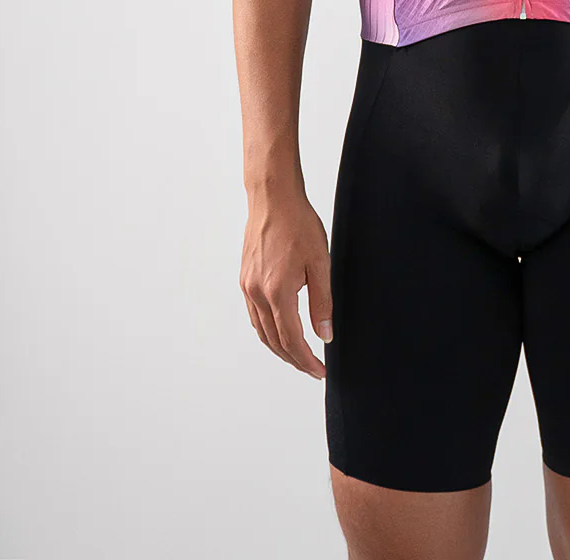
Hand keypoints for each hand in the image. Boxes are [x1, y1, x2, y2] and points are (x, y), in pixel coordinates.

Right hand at [239, 188, 332, 378]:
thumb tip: (325, 334)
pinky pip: (254, 316)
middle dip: (294, 360)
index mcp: (278, 292)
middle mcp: (258, 294)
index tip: (320, 371)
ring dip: (280, 349)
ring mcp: (248, 287)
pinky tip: (279, 331)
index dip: (307, 360)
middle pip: (274, 341)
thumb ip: (322, 302)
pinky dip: (267, 331)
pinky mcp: (245, 279)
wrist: (273, 199)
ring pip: (262, 331)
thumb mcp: (320, 263)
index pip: (292, 340)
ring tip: (298, 356)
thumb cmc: (299, 224)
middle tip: (312, 369)